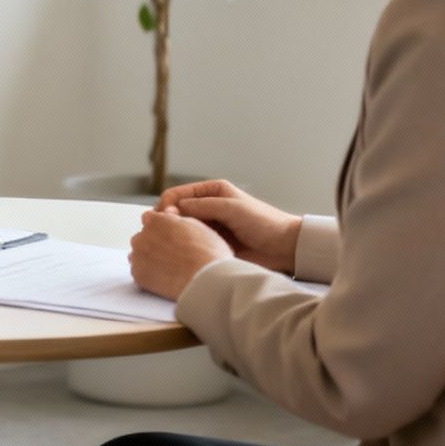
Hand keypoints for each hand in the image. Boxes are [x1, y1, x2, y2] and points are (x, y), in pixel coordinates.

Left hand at [129, 207, 234, 299]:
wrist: (206, 279)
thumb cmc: (207, 252)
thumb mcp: (196, 225)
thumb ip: (176, 217)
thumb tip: (168, 213)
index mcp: (155, 220)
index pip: (149, 218)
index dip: (160, 226)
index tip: (169, 235)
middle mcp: (142, 236)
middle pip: (142, 237)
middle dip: (153, 243)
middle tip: (172, 254)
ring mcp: (138, 256)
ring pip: (139, 255)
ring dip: (149, 258)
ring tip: (171, 267)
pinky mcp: (138, 275)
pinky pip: (139, 272)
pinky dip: (149, 275)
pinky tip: (166, 277)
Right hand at [156, 180, 302, 274]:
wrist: (284, 247)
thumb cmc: (263, 222)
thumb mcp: (231, 208)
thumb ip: (202, 206)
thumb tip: (170, 210)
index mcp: (212, 192)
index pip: (177, 195)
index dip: (166, 206)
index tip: (163, 220)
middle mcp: (208, 207)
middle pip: (175, 212)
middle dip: (165, 221)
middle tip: (160, 234)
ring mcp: (209, 226)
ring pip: (181, 229)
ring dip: (172, 235)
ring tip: (167, 245)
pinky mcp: (212, 243)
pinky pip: (191, 243)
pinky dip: (182, 246)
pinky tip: (178, 253)